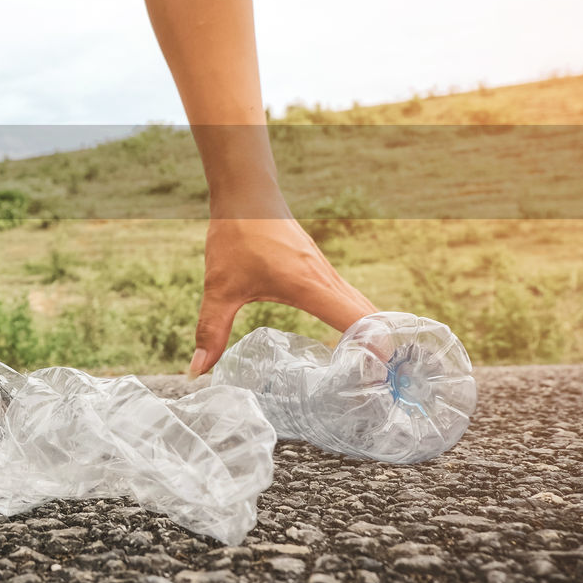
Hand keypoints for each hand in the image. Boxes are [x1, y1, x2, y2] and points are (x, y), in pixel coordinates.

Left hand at [190, 217, 376, 374]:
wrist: (246, 194)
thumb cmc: (236, 236)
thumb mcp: (219, 288)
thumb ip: (212, 330)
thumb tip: (198, 370)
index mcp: (309, 286)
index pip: (356, 320)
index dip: (374, 348)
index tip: (381, 377)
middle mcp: (326, 279)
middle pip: (369, 317)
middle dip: (380, 350)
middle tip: (385, 388)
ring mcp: (326, 272)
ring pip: (361, 307)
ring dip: (373, 335)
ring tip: (376, 372)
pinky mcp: (320, 269)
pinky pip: (350, 298)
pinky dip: (360, 319)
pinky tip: (354, 339)